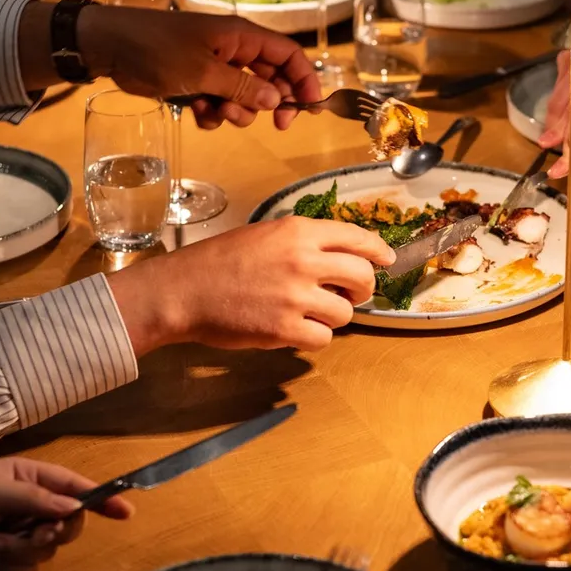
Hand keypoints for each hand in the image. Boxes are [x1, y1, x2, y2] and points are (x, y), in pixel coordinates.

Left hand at [0, 457, 132, 570]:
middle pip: (69, 522)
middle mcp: (31, 506)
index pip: (75, 486)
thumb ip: (36, 499)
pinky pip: (28, 569)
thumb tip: (76, 508)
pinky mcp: (9, 563)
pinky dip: (7, 565)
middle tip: (35, 532)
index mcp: (29, 478)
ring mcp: (20, 535)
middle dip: (52, 530)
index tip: (125, 511)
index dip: (101, 498)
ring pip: (49, 548)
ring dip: (20, 549)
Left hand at [79, 7, 321, 130]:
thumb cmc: (157, 50)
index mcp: (241, 37)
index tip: (310, 108)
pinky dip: (213, 113)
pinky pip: (219, 102)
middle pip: (271, 78)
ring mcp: (215, 67)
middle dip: (271, 103)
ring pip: (245, 96)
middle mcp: (234, 50)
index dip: (304, 79)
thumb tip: (277, 100)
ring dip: (238, 111)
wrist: (110, 46)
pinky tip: (197, 113)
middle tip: (275, 126)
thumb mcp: (202, 72)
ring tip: (217, 112)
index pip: (289, 55)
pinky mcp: (196, 82)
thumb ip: (241, 87)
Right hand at [108, 217, 396, 352]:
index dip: (378, 251)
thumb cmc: (219, 262)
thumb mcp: (265, 235)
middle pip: (362, 277)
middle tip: (350, 295)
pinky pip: (323, 338)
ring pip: (345, 313)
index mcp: (298, 232)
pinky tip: (296, 330)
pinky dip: (314, 338)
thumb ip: (303, 242)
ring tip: (308, 313)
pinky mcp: (284, 329)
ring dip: (333, 316)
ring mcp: (295, 296)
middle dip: (363, 289)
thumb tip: (341, 257)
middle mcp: (303, 260)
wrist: (183, 290)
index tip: (387, 260)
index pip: (357, 238)